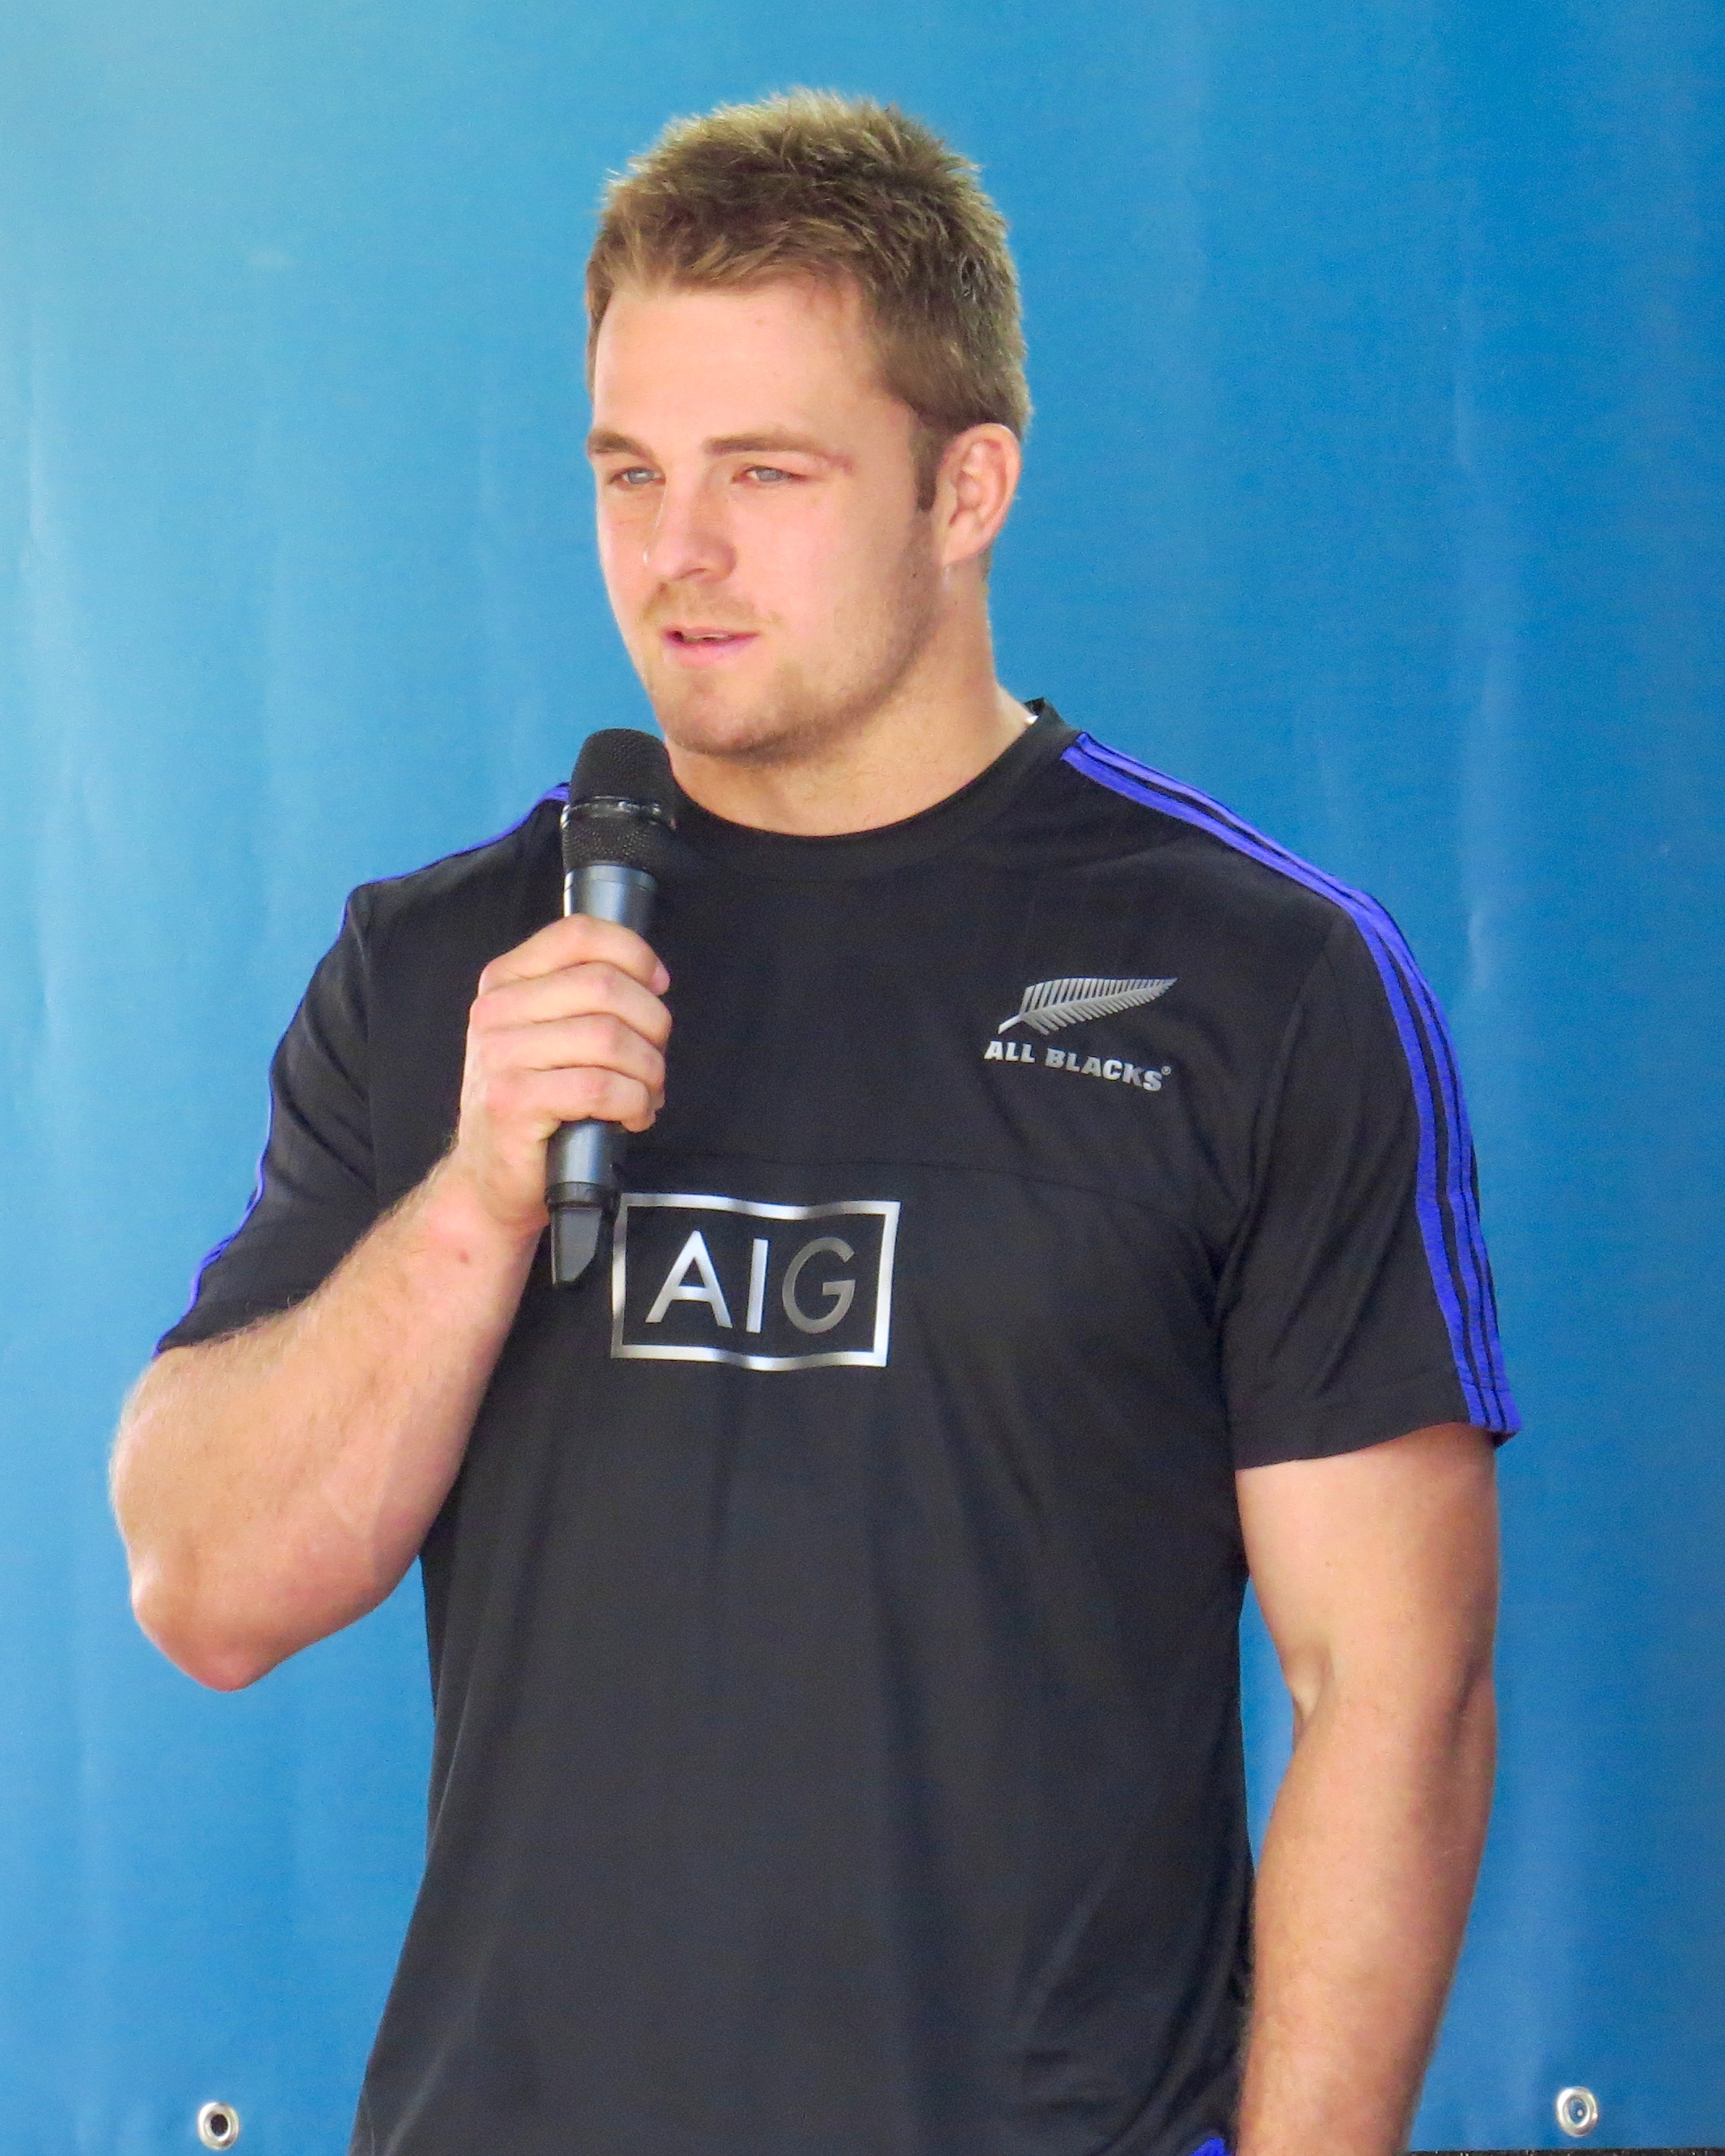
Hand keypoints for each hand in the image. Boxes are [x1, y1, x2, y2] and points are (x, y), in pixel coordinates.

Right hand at [448, 914, 670, 1236]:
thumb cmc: (534, 1102)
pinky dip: (634, 1103)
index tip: (656, 985)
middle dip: (652, 1023)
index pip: (579, 934)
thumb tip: (652, 981)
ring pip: (609, 1038)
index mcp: (506, 981)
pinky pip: (601, 1087)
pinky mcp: (514, 1101)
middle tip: (654, 1058)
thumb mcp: (547, 1033)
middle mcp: (497, 1011)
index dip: (634, 954)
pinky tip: (632, 1115)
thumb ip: (584, 996)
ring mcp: (501, 1056)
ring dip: (648, 1071)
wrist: (490, 1177)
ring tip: (646, 1093)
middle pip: (605, 985)